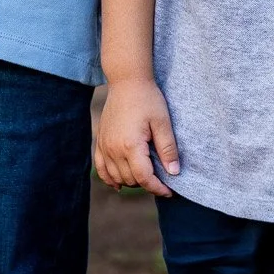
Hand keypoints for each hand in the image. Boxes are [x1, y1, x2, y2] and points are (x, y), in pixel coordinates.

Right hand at [94, 78, 179, 198]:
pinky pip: (101, 168)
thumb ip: (168, 149)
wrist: (127, 81)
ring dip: (132, 181)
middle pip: (131, 179)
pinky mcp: (99, 141)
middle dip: (148, 183)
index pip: (144, 178)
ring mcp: (104, 146)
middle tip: (162, 178)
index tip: (170, 192)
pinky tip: (119, 184)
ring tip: (146, 176)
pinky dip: (110, 178)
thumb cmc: (147, 99)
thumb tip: (173, 174)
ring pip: (117, 177)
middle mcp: (114, 149)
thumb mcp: (163, 122)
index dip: (158, 188)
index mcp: (130, 145)